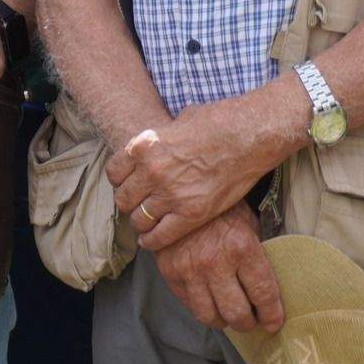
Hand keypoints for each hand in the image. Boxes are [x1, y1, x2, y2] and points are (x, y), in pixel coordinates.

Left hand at [108, 109, 274, 250]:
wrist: (250, 135)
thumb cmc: (217, 122)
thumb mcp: (176, 122)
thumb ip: (159, 140)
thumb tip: (155, 147)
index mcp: (143, 147)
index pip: (113, 173)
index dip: (120, 181)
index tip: (129, 185)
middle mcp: (151, 171)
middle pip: (123, 199)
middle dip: (130, 202)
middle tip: (139, 205)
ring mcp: (170, 194)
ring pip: (138, 219)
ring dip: (141, 221)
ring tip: (148, 222)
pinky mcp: (191, 213)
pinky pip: (159, 236)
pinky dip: (153, 241)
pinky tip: (152, 240)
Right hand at [153, 204, 283, 332]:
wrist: (178, 194)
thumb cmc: (221, 209)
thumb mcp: (248, 224)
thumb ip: (257, 254)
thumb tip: (269, 286)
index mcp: (242, 248)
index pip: (263, 295)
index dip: (272, 316)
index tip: (273, 323)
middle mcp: (215, 262)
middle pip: (237, 313)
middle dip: (248, 323)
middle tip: (252, 321)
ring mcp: (189, 269)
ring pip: (209, 316)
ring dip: (223, 321)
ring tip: (228, 315)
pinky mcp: (169, 272)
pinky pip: (188, 305)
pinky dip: (202, 308)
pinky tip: (210, 301)